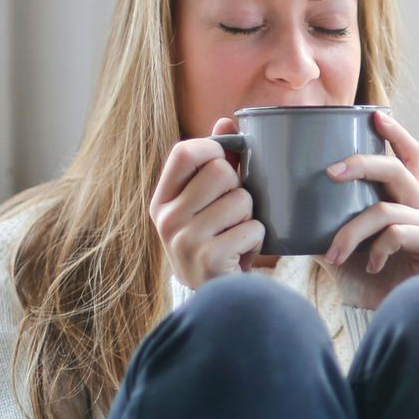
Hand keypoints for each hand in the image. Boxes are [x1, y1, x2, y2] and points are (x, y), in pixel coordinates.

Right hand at [147, 117, 263, 289]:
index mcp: (162, 200)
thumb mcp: (204, 204)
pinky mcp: (210, 259)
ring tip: (237, 234)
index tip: (225, 162)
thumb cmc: (213, 241)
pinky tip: (242, 253)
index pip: (185, 152)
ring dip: (251, 216)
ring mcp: (185, 240)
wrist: (213, 298)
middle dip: (239, 188)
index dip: (213, 149)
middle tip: (234, 211)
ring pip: (242, 200)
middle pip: (221, 171)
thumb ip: (214, 162)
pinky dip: (257, 239)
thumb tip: (226, 121)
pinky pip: (253, 228)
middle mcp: (167, 219)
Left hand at [316, 109, 418, 308]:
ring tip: (333, 254)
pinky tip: (370, 266)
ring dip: (351, 232)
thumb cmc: (365, 281)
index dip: (395, 134)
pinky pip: (398, 233)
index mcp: (403, 200)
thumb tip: (279, 204)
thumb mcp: (337, 244)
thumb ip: (320, 222)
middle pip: (396, 169)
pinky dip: (377, 248)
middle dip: (361, 164)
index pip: (407, 157)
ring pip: (385, 209)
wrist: (386, 318)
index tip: (374, 116)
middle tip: (329, 172)